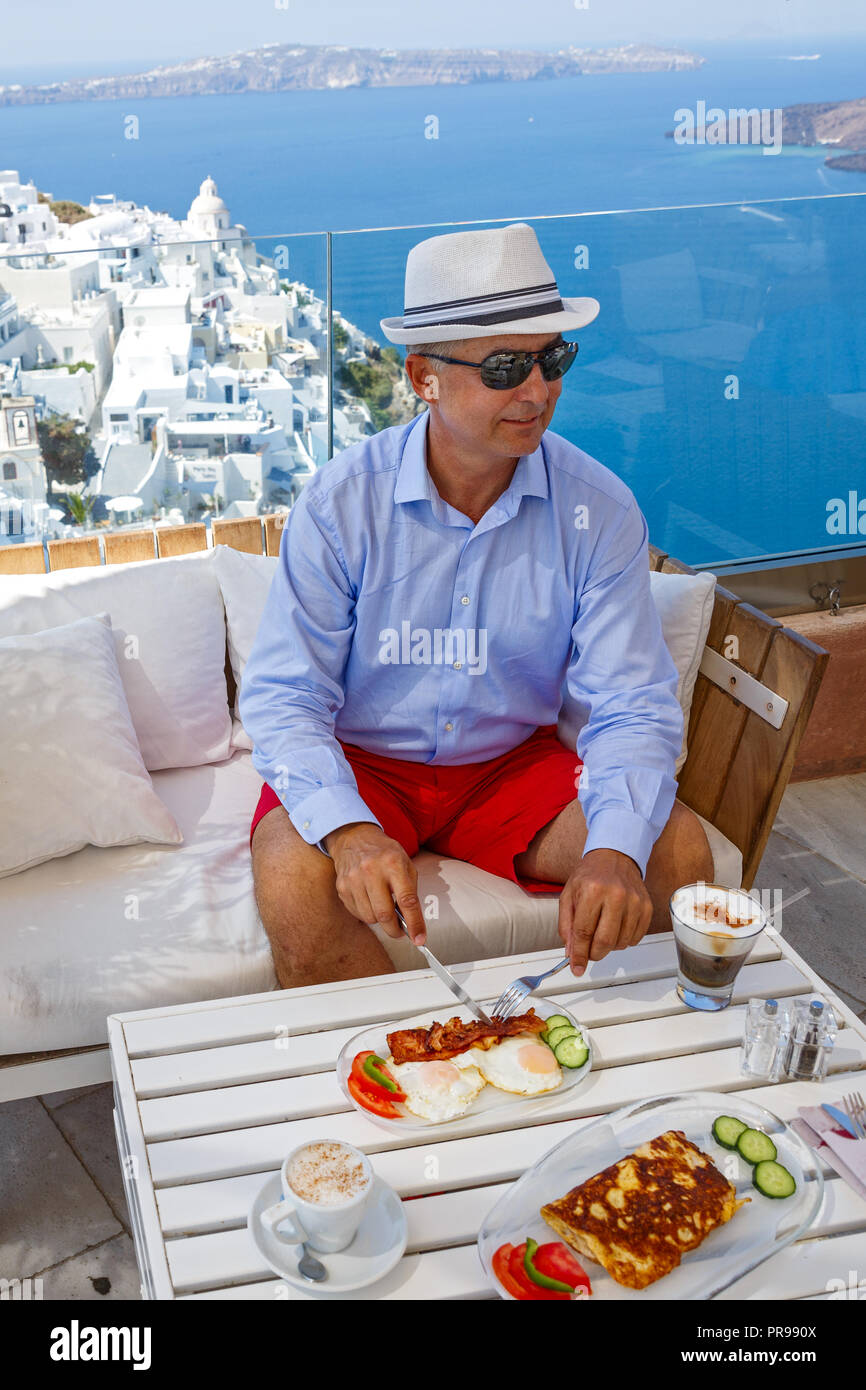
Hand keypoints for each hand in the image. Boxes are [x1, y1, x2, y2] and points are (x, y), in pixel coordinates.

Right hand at [323, 822, 426, 943]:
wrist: (354, 838)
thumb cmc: (384, 853)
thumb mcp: (405, 863)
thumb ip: (410, 891)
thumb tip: (412, 922)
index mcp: (393, 863)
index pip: (406, 900)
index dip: (415, 923)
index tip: (419, 940)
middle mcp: (371, 871)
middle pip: (384, 914)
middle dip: (395, 929)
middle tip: (400, 931)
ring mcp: (353, 879)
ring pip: (370, 918)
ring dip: (380, 920)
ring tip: (383, 907)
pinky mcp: (342, 887)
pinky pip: (357, 913)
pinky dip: (367, 914)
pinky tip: (370, 901)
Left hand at [558, 848, 652, 977]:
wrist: (614, 857)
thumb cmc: (590, 875)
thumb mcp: (569, 895)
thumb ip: (566, 925)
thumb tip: (571, 953)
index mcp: (592, 890)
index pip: (583, 932)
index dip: (579, 954)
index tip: (577, 968)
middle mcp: (615, 895)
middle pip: (604, 941)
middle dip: (594, 954)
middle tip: (588, 952)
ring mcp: (634, 901)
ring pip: (621, 943)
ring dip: (609, 947)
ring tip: (602, 932)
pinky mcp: (646, 907)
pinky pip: (636, 938)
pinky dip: (623, 941)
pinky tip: (616, 928)